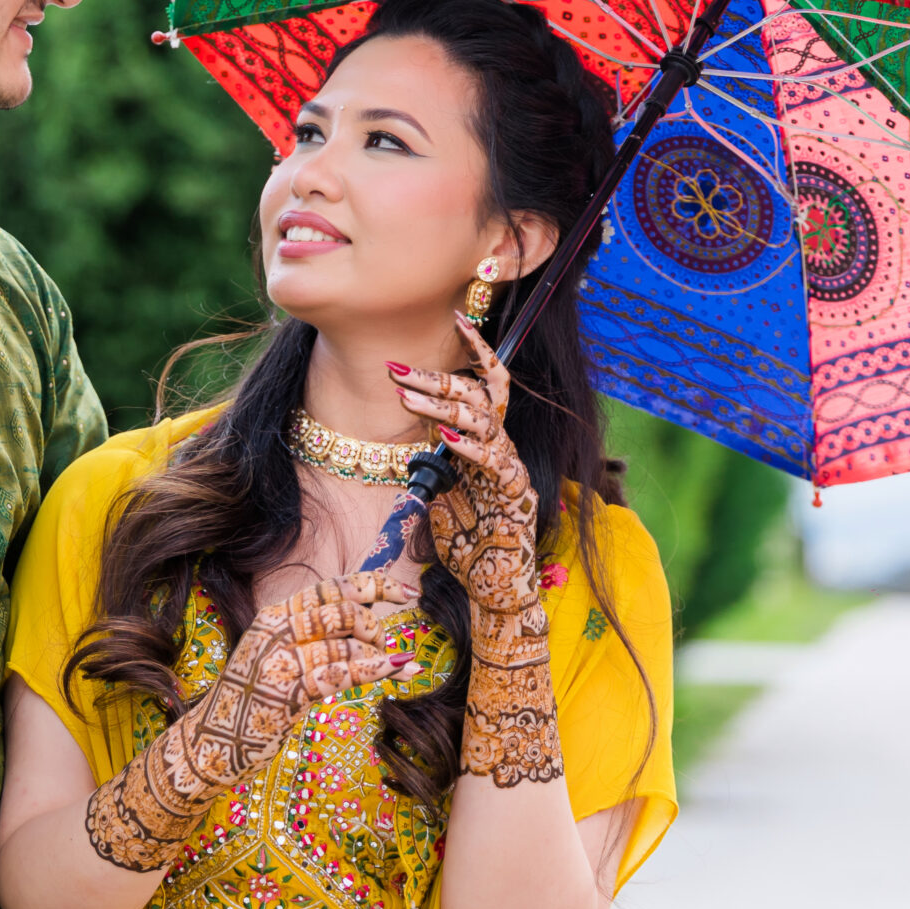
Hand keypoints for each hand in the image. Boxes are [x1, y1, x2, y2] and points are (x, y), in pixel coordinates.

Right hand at [84, 572, 418, 871]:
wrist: (209, 744)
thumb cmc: (250, 705)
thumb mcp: (278, 659)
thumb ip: (312, 641)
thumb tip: (366, 629)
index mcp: (274, 615)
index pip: (330, 588)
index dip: (373, 585)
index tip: (406, 593)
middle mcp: (274, 628)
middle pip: (340, 607)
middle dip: (375, 623)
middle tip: (389, 646)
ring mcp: (277, 658)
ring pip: (342, 640)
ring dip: (378, 652)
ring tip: (398, 664)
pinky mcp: (283, 690)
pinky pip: (336, 672)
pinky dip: (371, 669)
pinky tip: (394, 670)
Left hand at [392, 316, 560, 787]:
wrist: (495, 593)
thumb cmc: (465, 546)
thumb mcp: (437, 495)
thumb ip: (429, 463)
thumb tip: (408, 439)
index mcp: (483, 445)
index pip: (483, 386)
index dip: (475, 350)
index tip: (454, 315)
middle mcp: (501, 451)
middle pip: (479, 397)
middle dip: (437, 378)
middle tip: (395, 369)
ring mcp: (510, 472)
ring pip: (485, 421)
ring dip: (442, 404)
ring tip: (405, 393)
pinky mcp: (514, 499)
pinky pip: (493, 464)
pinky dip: (467, 447)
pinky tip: (442, 436)